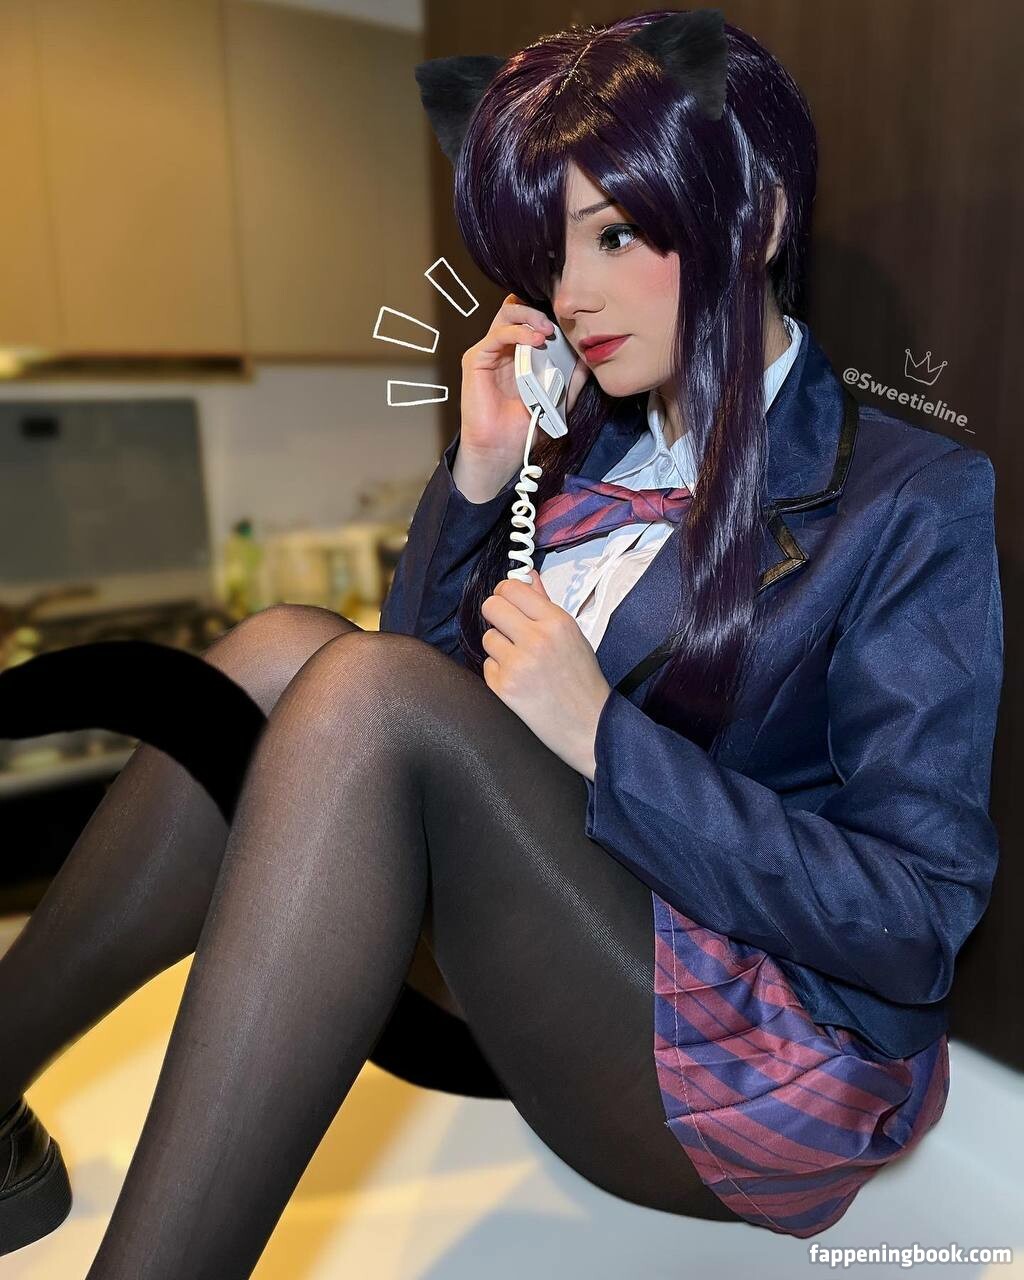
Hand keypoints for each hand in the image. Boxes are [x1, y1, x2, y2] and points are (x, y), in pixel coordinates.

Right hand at [460, 293, 590, 475]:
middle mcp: (503, 349)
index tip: (567, 321)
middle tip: (556, 323)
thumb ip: (571, 379)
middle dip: (538, 311)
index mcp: (520, 355)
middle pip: (516, 311)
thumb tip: (587, 359)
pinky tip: (535, 340)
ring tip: (547, 331)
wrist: (503, 449)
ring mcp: (488, 352)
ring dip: (529, 317)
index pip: (530, 321)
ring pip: (506, 316)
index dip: (546, 315)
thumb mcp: (557, 399)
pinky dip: (517, 332)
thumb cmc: (523, 426)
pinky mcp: (476, 359)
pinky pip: (496, 335)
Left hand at [480, 570, 609, 779]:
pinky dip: (499, 672)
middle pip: (491, 606)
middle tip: (509, 630)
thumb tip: (528, 576)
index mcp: (556, 621)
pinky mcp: (504, 687)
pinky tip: (520, 682)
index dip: (506, 595)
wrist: (589, 726)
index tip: (509, 604)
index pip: (511, 588)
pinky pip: (487, 665)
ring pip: (487, 637)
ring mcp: (518, 664)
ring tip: (521, 662)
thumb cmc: (583, 680)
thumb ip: (545, 603)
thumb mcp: (572, 634)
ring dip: (499, 648)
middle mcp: (536, 639)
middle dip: (497, 616)